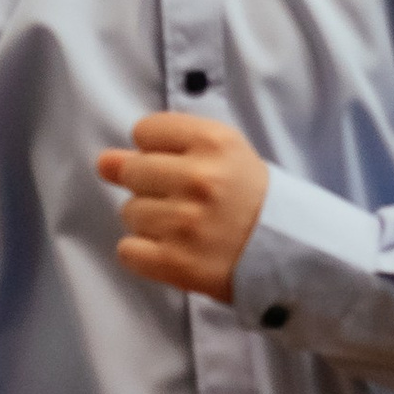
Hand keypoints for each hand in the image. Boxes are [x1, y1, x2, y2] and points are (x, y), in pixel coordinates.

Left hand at [98, 112, 269, 302]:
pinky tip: (174, 249)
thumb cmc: (252, 198)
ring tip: (186, 228)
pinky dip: (145, 253)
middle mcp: (199, 179)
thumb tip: (103, 161)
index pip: (145, 131)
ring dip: (151, 221)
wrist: (291, 253)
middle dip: (151, 185)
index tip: (181, 165)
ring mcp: (185, 223)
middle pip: (132, 171)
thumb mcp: (225, 154)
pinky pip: (127, 250)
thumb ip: (164, 147)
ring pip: (129, 212)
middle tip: (183, 199)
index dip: (158, 149)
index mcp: (214, 142)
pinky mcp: (175, 263)